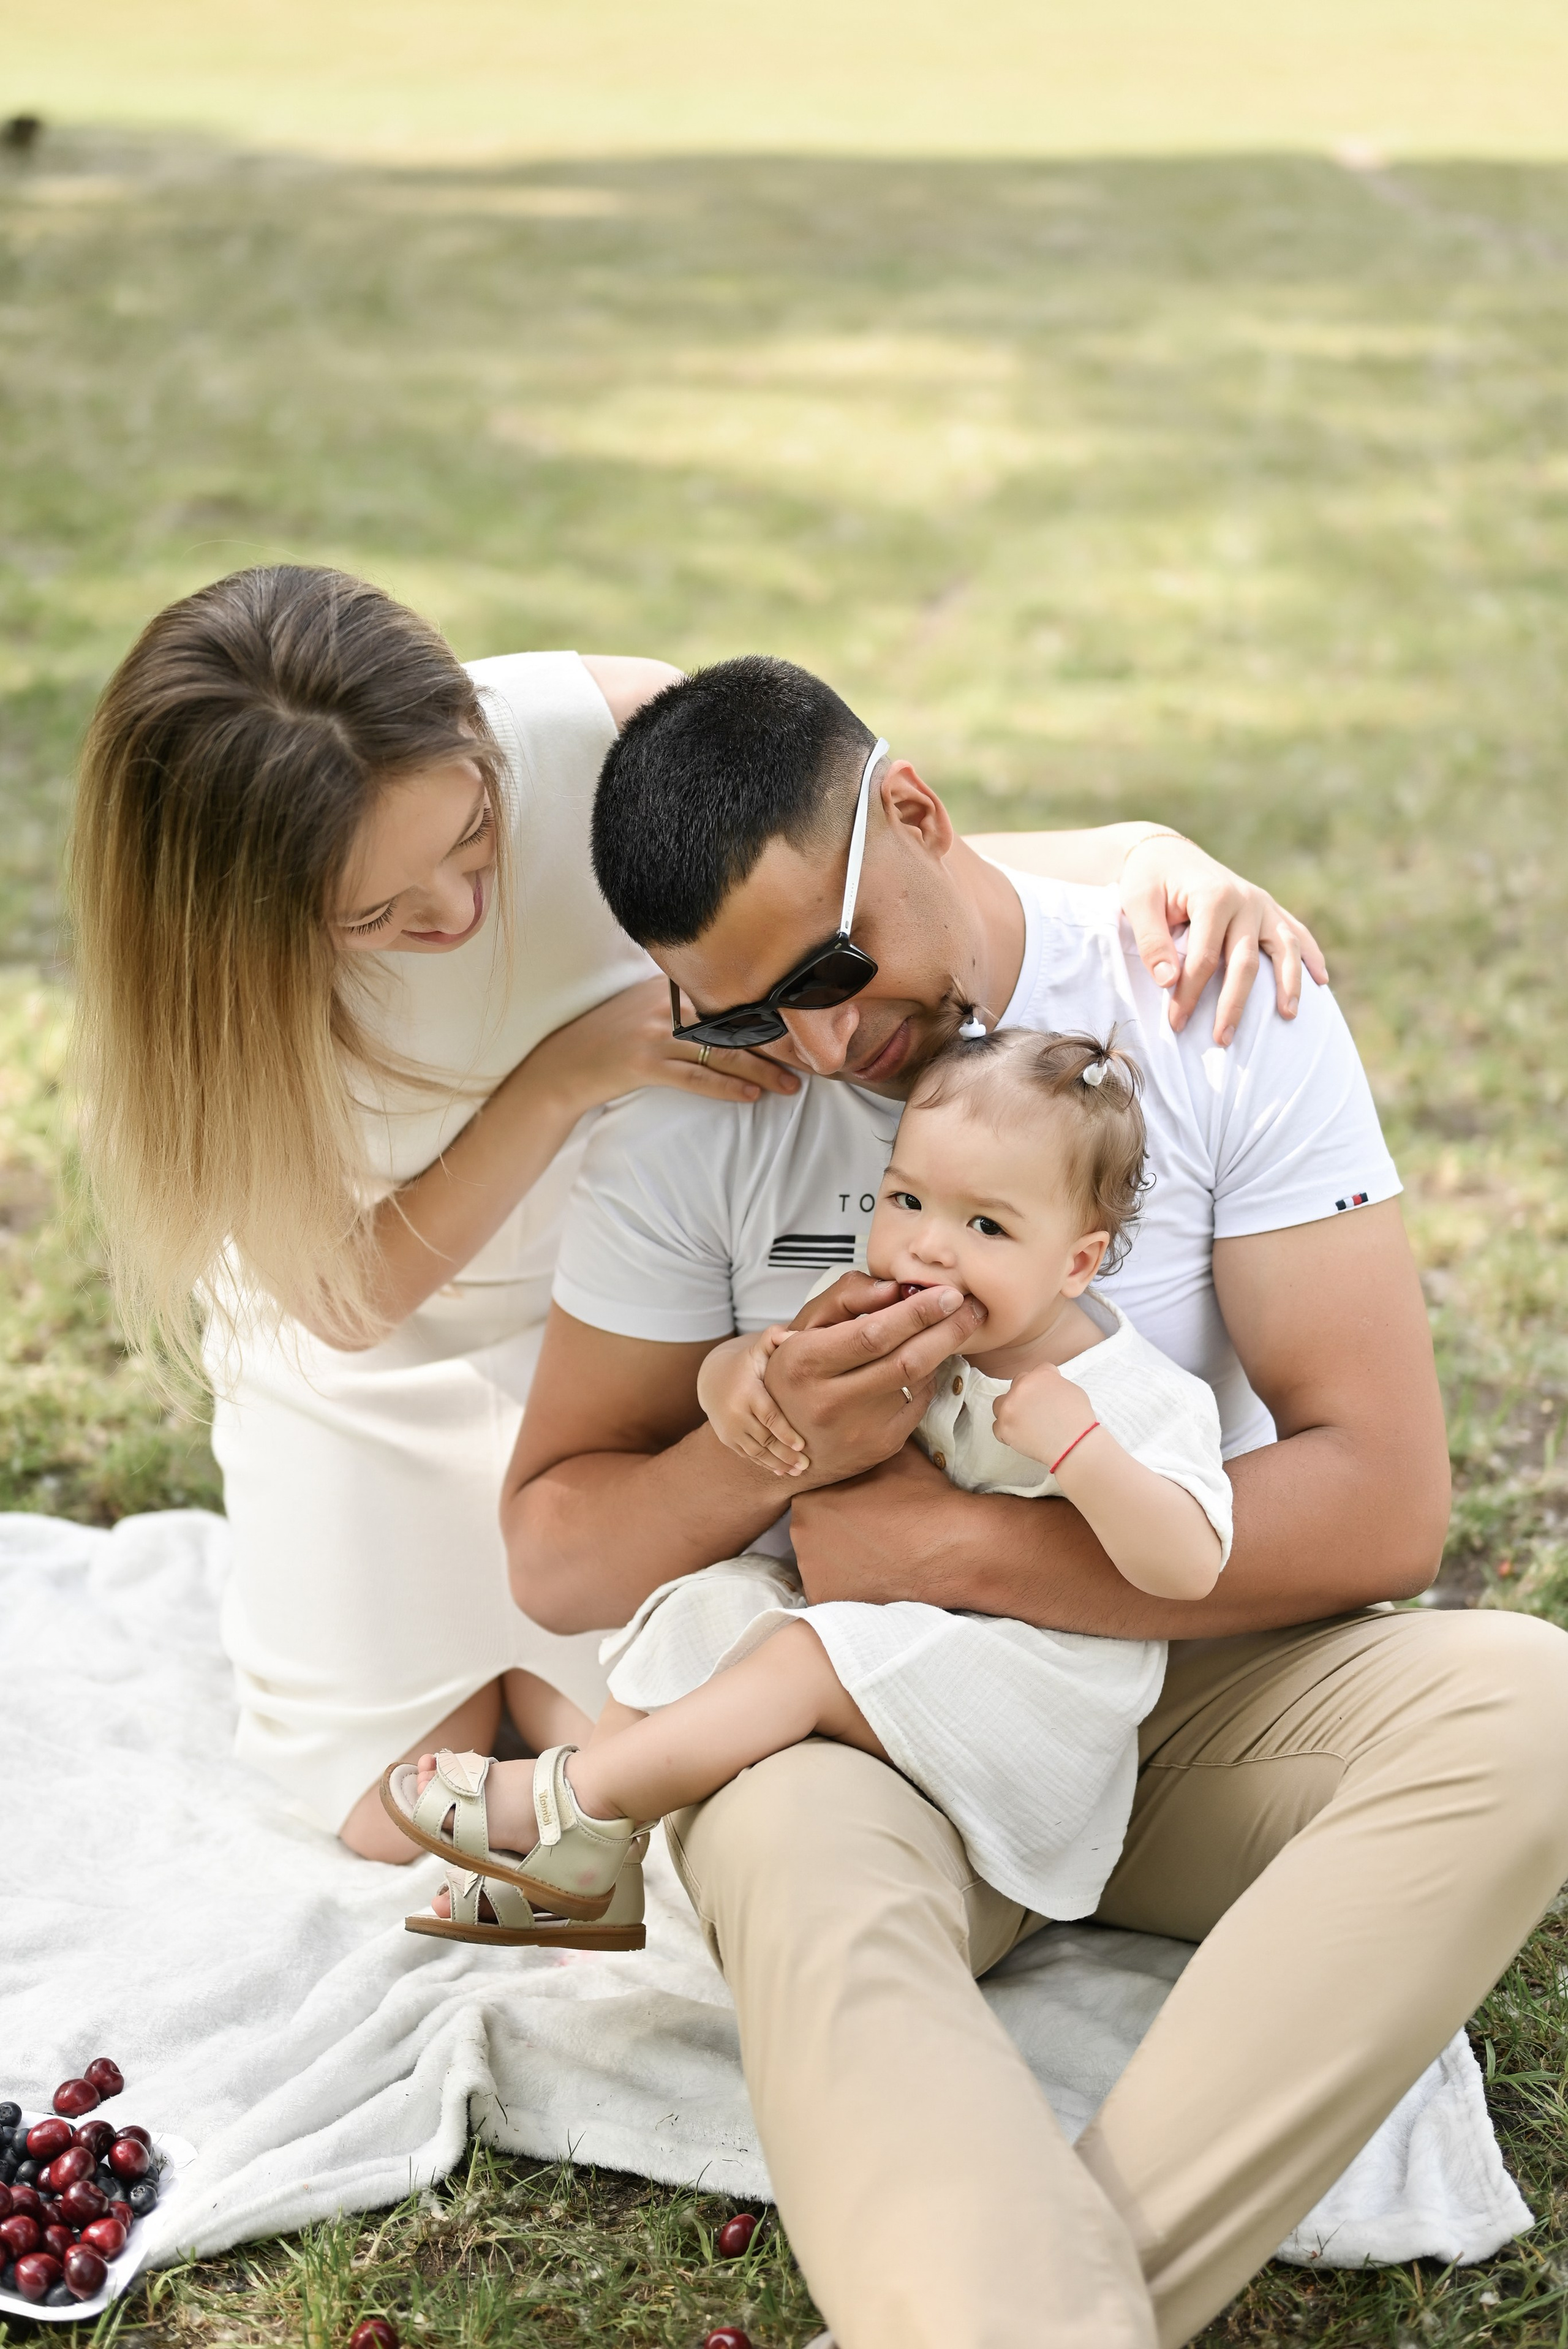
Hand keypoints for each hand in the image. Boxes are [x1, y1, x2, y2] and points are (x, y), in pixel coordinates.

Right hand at [529, 975, 801, 1111]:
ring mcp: (654, 1033)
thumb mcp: (647, 1004)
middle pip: (735, 1023)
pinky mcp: (643, 1063)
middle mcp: (666, 1003)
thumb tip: (737, 1003)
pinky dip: (725, 1087)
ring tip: (790, 1086)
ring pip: (722, 1051)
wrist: (564, 1064)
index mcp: (671, 984)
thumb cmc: (611, 1035)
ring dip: (761, 1071)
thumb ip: (686, 999)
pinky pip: (694, 1077)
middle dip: (777, 1045)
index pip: (733, 996)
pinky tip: (750, 1096)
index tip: (803, 1028)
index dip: (772, 1014)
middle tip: (811, 1061)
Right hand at [696, 1326, 808, 1476]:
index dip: (785, 1432)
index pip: (768, 1416)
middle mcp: (735, 1414)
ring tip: (799, 1471)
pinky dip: (765, 1465)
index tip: (802, 1445)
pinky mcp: (728, 1440)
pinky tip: (783, 1472)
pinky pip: (748, 1455)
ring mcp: (730, 1429)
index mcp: (747, 1392)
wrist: (713, 1379)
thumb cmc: (748, 1363)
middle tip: (807, 1465)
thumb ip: (775, 1338)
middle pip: (764, 1438)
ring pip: (756, 1451)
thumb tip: (791, 1334)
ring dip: (777, 1464)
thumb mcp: (758, 1348)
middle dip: (786, 1454)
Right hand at [762, 1272, 987, 1487]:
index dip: (916, 1313)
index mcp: (805, 1363)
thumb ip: (848, 1298)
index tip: (947, 1294)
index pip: (872, 1335)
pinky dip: (930, 1378)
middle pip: (904, 1361)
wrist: (788, 1440)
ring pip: (917, 1382)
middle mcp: (829, 1401)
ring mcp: (857, 1430)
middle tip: (971, 1307)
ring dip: (944, 1349)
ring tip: (959, 1324)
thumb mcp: (807, 1327)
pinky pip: (920, 1404)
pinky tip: (931, 1360)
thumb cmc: (799, 1371)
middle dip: (946, 1329)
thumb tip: (898, 1289)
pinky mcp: (880, 1446)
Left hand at [792, 1443, 965, 1602]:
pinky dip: (849, 1587)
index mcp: (809, 1498)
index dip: (840, 1499)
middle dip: (836, 1530)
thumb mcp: (891, 1454)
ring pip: (821, 1562)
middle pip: (814, 1530)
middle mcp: (799, 1536)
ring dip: (840, 1559)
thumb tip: (863, 1424)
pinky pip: (831, 1591)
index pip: (815, 1495)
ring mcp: (812, 1573)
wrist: (955, 1549)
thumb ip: (865, 1443)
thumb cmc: (923, 1498)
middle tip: (871, 1530)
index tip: (863, 1505)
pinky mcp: (828, 1602)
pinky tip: (876, 1575)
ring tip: (876, 1554)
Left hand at [989, 1360, 1095, 1468]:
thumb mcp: (1072, 1390)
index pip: (1038, 1370)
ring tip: (1023, 1423)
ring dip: (1010, 1411)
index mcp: (1040, 1375)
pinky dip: (1007, 1432)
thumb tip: (1047, 1389)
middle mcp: (1022, 1386)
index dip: (1044, 1383)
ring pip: (1000, 1404)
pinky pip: (998, 1427)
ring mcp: (1010, 1406)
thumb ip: (1054, 1384)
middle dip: (1026, 1396)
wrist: (1073, 1444)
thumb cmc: (1078, 1420)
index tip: (1047, 1394)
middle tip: (1036, 1410)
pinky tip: (1021, 1436)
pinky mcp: (1003, 1426)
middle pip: (1017, 1384)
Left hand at [1119, 834, 1328, 1045]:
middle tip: (1223, 1039)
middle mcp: (1245, 898)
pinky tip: (1322, 981)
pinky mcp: (1269, 908)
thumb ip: (1152, 941)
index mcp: (1213, 896)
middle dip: (1234, 1004)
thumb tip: (1168, 982)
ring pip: (1283, 948)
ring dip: (1288, 984)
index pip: (1204, 958)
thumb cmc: (1149, 881)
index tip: (1176, 1024)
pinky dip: (1311, 955)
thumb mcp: (1137, 903)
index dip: (1189, 994)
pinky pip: (1297, 933)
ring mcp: (1262, 903)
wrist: (1167, 854)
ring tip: (1287, 1016)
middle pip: (1245, 962)